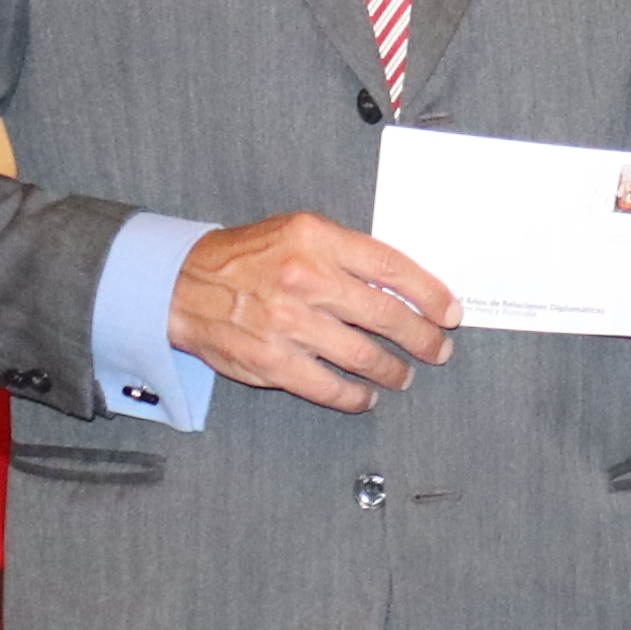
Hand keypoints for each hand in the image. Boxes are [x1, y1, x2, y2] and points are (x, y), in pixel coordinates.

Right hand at [172, 213, 453, 410]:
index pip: (393, 269)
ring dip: (394, 371)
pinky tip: (366, 396)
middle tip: (438, 350)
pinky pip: (329, 387)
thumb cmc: (246, 258)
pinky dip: (355, 396)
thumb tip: (405, 285)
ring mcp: (288, 324)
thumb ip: (348, 253)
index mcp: (317, 241)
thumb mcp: (298, 233)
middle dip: (423, 339)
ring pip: (365, 357)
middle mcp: (305, 280)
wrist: (180, 284)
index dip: (431, 295)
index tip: (450, 313)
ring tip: (404, 375)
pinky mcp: (272, 361)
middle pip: (388, 317)